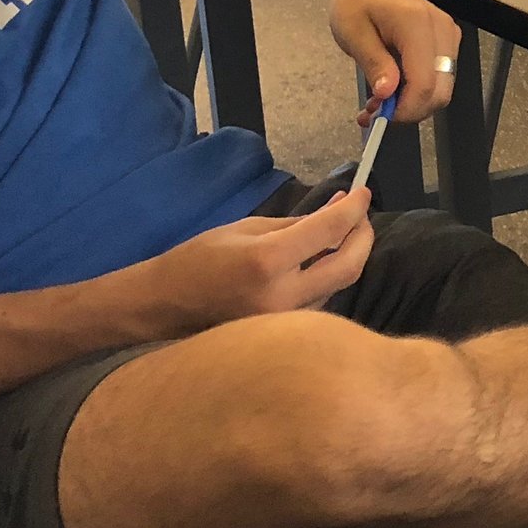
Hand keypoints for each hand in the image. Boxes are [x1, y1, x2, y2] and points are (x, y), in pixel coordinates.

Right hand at [136, 189, 374, 334]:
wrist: (164, 308)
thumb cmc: (199, 259)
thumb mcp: (247, 228)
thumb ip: (298, 222)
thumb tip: (340, 207)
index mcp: (268, 262)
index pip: (330, 231)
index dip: (354, 209)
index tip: (364, 192)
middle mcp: (283, 296)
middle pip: (350, 267)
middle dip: (364, 235)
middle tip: (361, 215)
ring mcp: (286, 322)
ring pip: (338, 285)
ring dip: (348, 255)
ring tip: (340, 231)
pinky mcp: (285, 335)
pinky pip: (321, 301)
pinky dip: (329, 276)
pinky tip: (322, 259)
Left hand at [328, 0, 459, 123]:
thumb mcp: (353, 33)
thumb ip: (374, 63)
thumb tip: (388, 93)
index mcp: (417, 25)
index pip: (425, 83)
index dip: (405, 109)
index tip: (381, 117)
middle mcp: (441, 30)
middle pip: (440, 91)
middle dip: (409, 109)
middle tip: (377, 112)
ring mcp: (447, 35)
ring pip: (441, 88)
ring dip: (411, 102)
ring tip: (378, 100)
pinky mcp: (446, 41)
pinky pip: (439, 76)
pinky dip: (416, 90)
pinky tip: (391, 87)